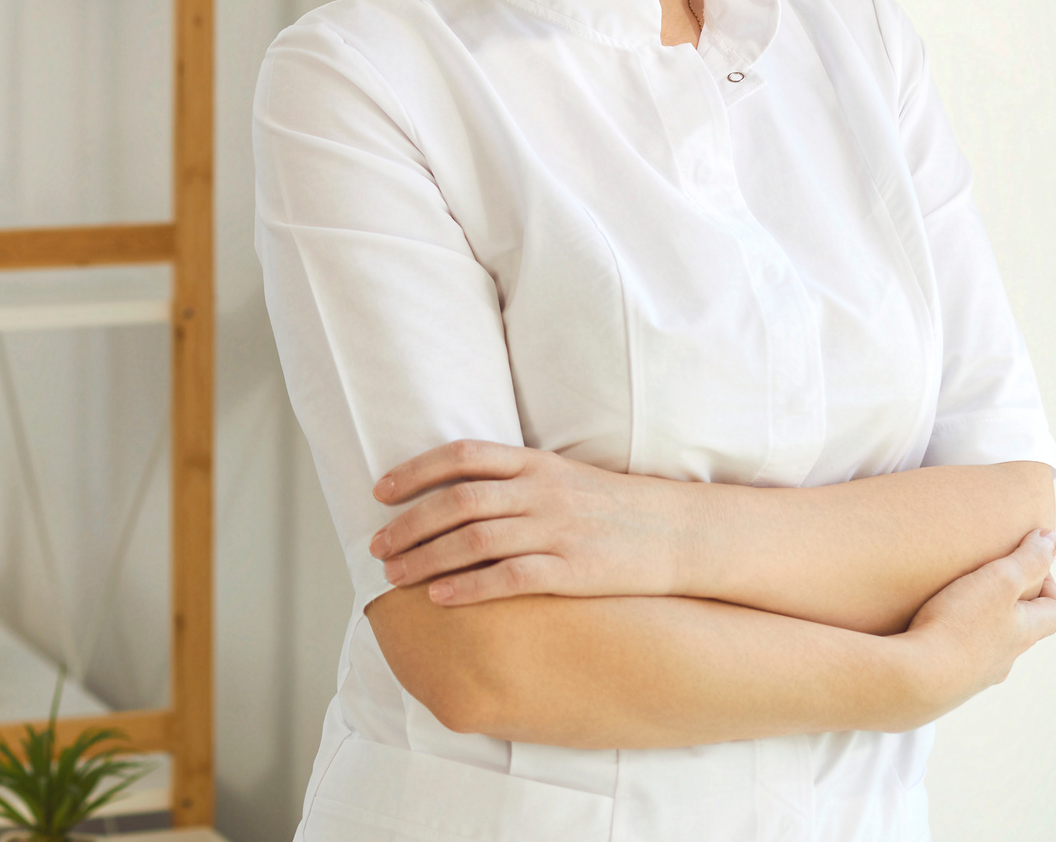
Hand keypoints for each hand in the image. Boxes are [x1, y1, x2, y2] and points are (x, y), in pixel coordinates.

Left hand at [369, 440, 689, 604]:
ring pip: (473, 540)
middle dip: (408, 524)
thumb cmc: (614, 509)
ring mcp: (556, 529)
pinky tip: (440, 599)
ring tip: (395, 575)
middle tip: (376, 546)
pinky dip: (468, 588)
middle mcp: (541, 491)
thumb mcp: (565, 477)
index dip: (414, 472)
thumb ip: (516, 480)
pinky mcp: (572, 570)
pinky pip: (509, 578)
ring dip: (426, 558)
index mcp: (536, 462)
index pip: (461, 456)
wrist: (679, 533)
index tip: (380, 491)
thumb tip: (456, 493)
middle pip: (456, 502)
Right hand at [895, 528, 1055, 722]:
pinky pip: (958, 658)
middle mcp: (1005, 657)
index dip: (1049, 585)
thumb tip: (1053, 539)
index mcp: (1024, 633)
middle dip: (1011, 603)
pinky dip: (953, 642)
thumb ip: (1028, 559)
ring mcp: (977, 673)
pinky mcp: (948, 682)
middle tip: (988, 578)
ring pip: (990, 646)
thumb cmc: (961, 626)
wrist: (919, 679)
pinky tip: (930, 630)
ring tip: (955, 601)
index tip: (1025, 564)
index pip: (1055, 612)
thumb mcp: (1000, 580)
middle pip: (1022, 629)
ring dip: (981, 624)